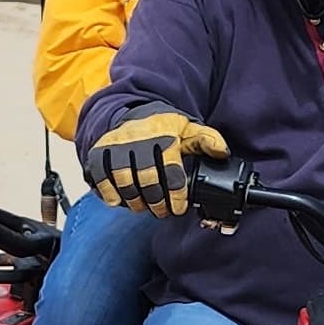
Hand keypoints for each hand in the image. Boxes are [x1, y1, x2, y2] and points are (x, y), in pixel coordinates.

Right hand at [90, 109, 226, 214]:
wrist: (134, 112)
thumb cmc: (164, 128)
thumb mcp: (188, 130)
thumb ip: (207, 140)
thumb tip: (223, 153)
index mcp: (165, 135)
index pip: (172, 171)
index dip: (176, 196)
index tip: (178, 209)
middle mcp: (140, 139)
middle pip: (147, 180)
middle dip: (156, 203)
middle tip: (161, 212)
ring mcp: (118, 144)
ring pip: (124, 181)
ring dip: (134, 201)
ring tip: (143, 208)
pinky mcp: (100, 149)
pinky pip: (100, 175)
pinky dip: (108, 191)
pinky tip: (117, 201)